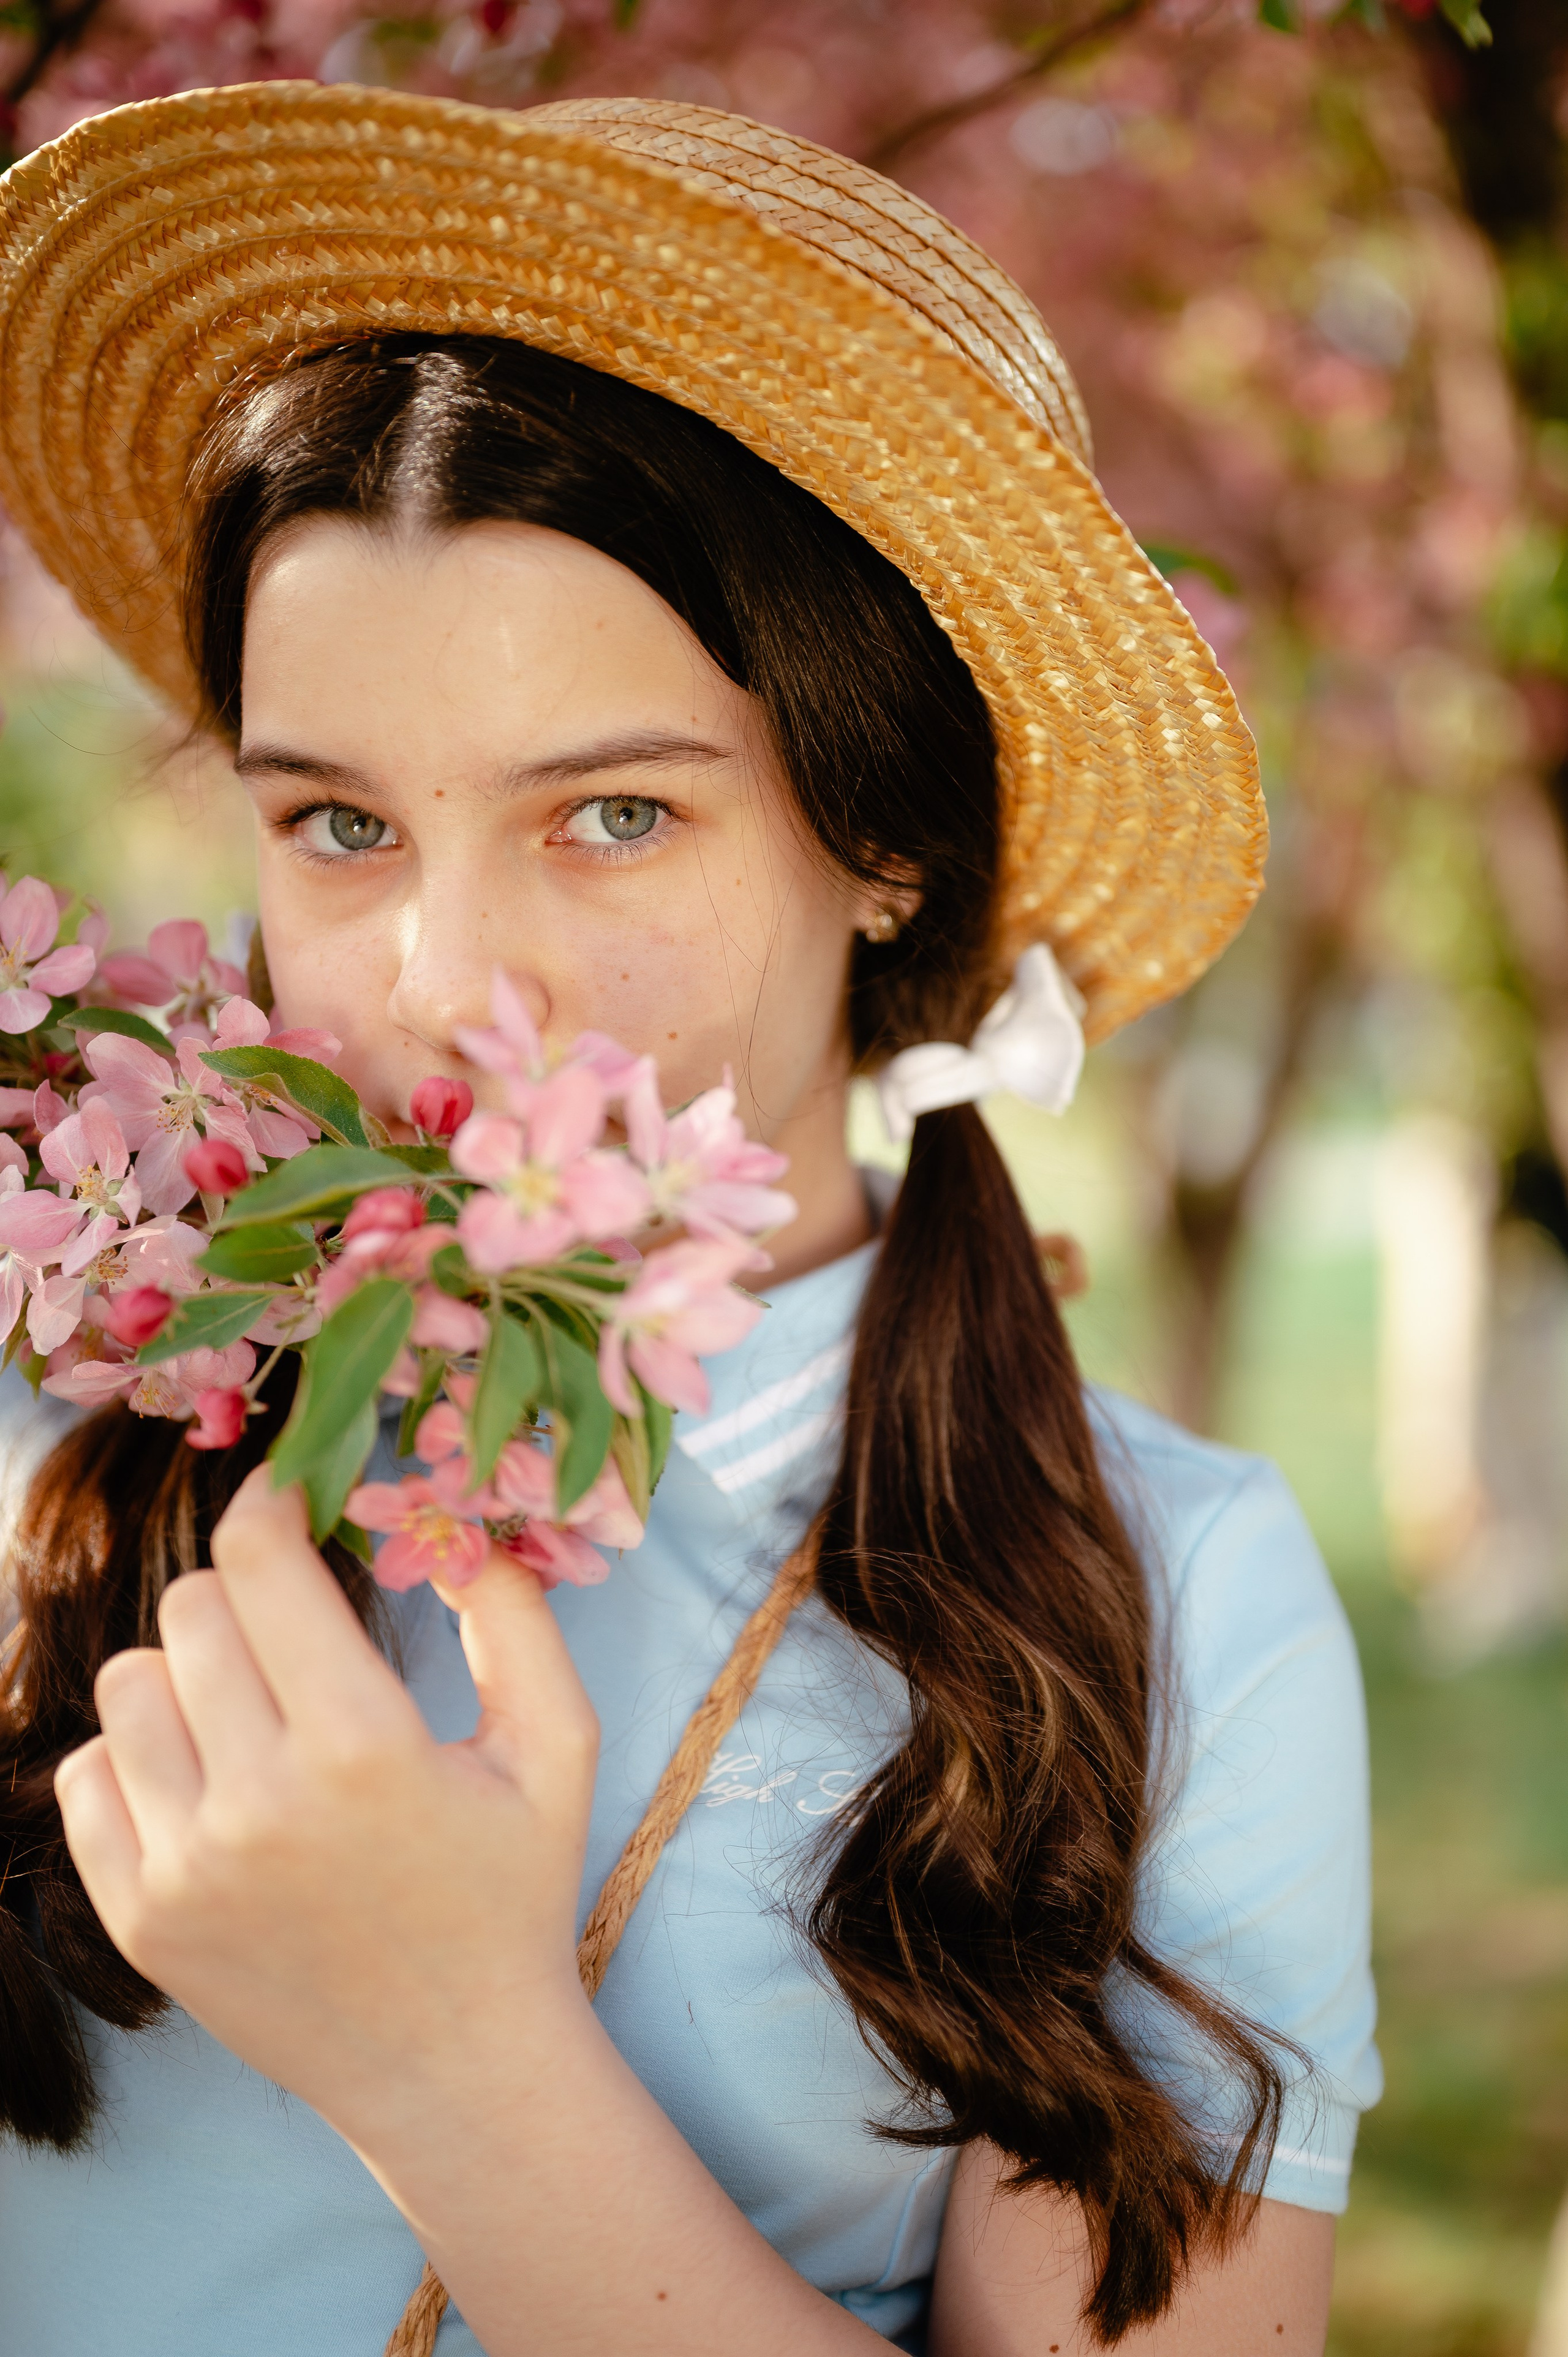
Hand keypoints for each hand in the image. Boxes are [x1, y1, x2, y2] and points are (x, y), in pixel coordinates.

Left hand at [54, 1467, 599, 2153]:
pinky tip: (209, 1778)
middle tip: (291, 1626)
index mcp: (364, 1747)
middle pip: (190, 1610)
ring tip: (251, 1708)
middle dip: (243, 1595)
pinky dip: (137, 1758)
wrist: (453, 2068)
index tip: (287, 1496)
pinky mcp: (141, 1918)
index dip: (268, 1504)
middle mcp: (260, 1803)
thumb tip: (452, 1524)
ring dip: (187, 1673)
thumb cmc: (510, 1894)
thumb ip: (517, 1618)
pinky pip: (87, 1776)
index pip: (259, 1562)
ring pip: (127, 1683)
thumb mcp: (556, 1749)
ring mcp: (186, 1867)